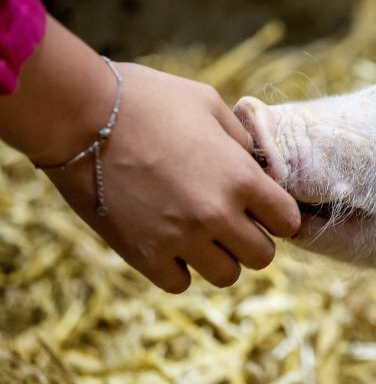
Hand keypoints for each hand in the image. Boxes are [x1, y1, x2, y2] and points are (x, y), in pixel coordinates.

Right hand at [44, 62, 299, 291]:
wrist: (79, 115)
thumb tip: (257, 164)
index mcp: (240, 177)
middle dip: (254, 240)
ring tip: (201, 233)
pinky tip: (170, 242)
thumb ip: (241, 140)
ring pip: (226, 276)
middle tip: (234, 222)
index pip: (288, 221)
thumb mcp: (208, 103)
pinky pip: (180, 283)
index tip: (265, 208)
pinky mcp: (143, 255)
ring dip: (220, 257)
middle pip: (263, 257)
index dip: (280, 214)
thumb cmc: (148, 100)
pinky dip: (180, 268)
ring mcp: (180, 239)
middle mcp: (217, 215)